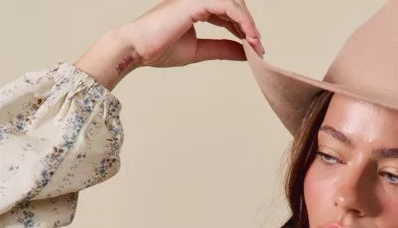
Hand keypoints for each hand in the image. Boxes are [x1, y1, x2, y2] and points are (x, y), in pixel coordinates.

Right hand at [123, 0, 263, 67]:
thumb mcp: (199, 51)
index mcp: (196, 7)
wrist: (139, 49)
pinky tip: (249, 38)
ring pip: (234, 4)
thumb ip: (221, 49)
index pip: (227, 12)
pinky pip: (228, 7)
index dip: (243, 29)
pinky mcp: (196, 1)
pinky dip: (243, 22)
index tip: (254, 48)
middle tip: (258, 47)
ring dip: (248, 24)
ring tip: (256, 45)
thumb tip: (244, 52)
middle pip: (233, 5)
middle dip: (248, 25)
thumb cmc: (159, 49)